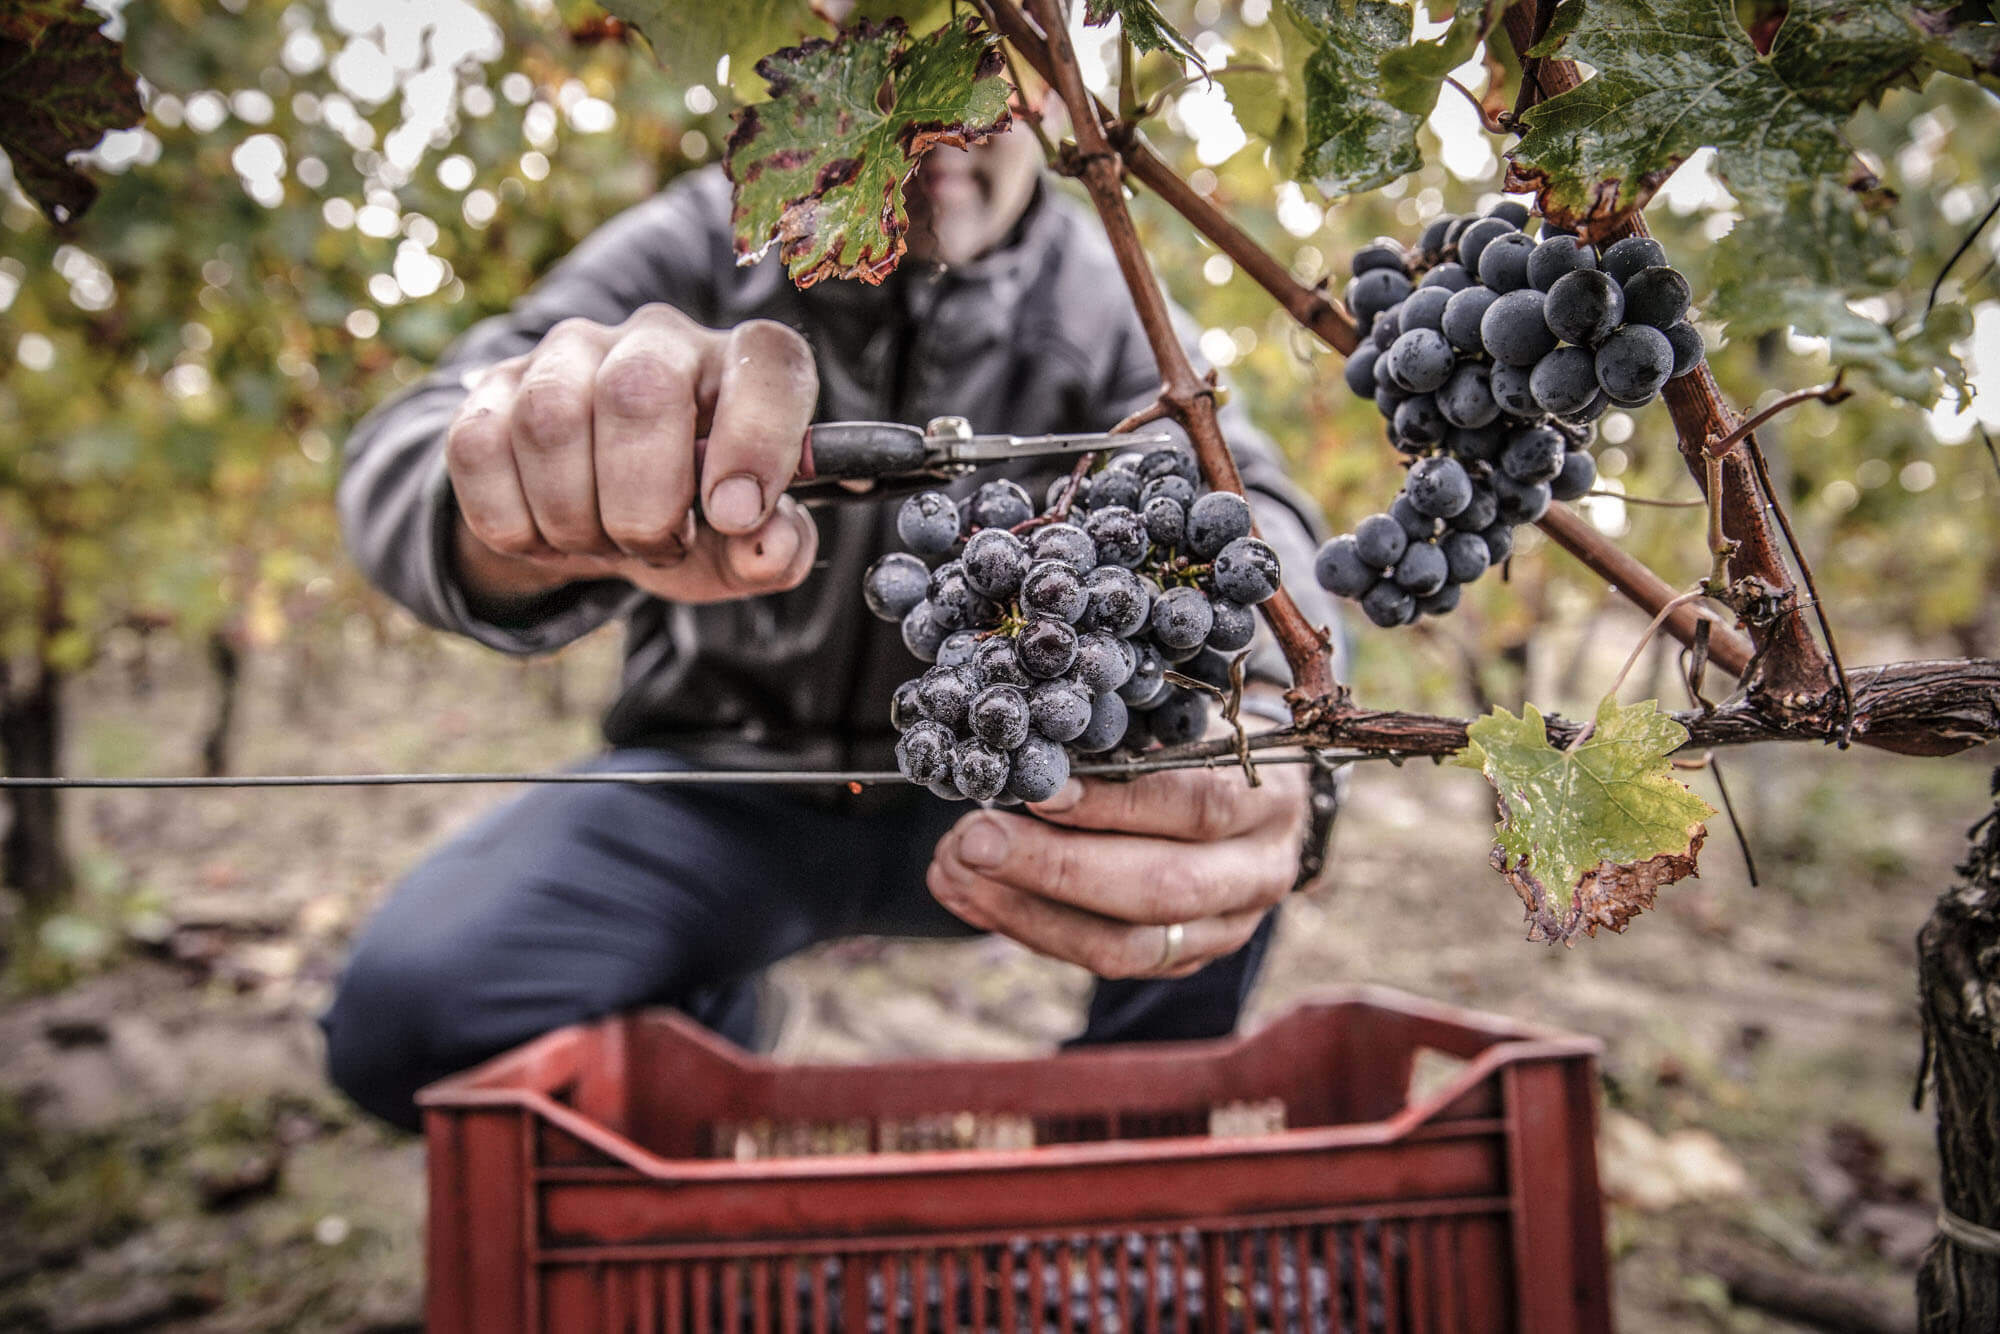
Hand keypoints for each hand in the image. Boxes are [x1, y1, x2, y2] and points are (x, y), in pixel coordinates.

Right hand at [443, 304, 820, 607]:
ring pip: (550, 419)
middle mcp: (659, 338)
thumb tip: (765, 542)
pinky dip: (513, 521)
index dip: (755, 441)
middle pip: (637, 391)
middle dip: (644, 504)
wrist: (604, 516)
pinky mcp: (494, 387)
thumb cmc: (695, 520)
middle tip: (659, 546)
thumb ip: (776, 551)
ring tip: (602, 542)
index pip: (767, 363)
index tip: (734, 516)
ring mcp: (569, 353)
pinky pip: (479, 448)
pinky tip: (547, 533)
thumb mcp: (743, 548)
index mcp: (744, 365)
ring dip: (575, 517)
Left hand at [926, 757, 1308, 978]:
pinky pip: (1102, 959)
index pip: (1198, 806)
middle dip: (1056, 868)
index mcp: (1269, 798)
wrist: (1260, 798)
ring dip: (1027, 910)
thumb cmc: (1205, 739)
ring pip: (1127, 945)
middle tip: (974, 840)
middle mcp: (1259, 872)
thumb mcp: (1184, 719)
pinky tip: (969, 894)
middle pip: (1161, 889)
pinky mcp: (1183, 959)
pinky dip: (1027, 927)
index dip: (1115, 803)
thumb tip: (1031, 745)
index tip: (1038, 790)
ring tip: (956, 870)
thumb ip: (1127, 735)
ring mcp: (1225, 928)